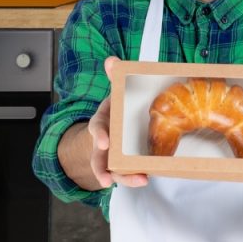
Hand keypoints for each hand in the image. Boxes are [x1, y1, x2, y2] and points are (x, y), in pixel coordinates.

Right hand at [87, 56, 147, 188]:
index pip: (96, 129)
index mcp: (102, 123)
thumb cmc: (117, 107)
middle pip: (98, 159)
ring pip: (113, 170)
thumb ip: (115, 77)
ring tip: (141, 181)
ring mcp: (113, 155)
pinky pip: (128, 172)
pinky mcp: (125, 162)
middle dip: (101, 169)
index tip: (105, 142)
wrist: (116, 121)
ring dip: (125, 178)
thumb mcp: (116, 91)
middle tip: (107, 179)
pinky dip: (135, 177)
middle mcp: (104, 142)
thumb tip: (112, 60)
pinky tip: (145, 179)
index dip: (100, 136)